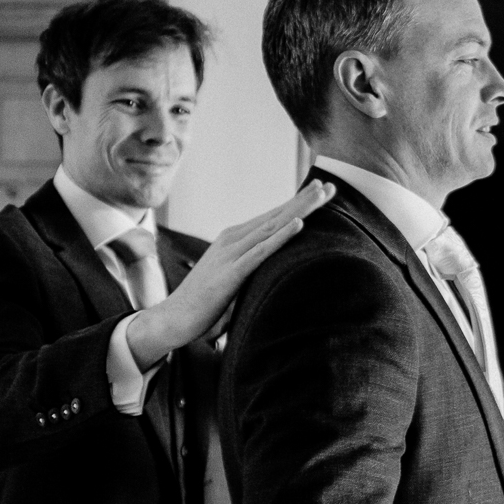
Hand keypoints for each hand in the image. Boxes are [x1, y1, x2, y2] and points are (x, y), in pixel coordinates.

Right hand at [126, 181, 334, 368]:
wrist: (173, 318)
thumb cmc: (204, 302)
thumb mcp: (232, 278)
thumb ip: (249, 268)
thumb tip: (270, 272)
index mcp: (234, 239)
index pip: (272, 217)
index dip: (297, 203)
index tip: (322, 190)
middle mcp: (233, 239)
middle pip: (276, 215)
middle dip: (305, 200)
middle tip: (331, 185)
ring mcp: (231, 254)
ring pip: (272, 227)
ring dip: (299, 209)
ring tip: (321, 195)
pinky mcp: (231, 273)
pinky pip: (261, 252)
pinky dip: (281, 236)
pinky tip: (299, 224)